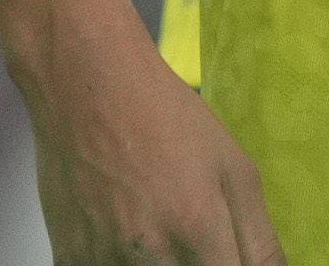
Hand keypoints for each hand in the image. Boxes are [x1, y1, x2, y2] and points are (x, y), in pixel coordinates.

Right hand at [21, 33, 285, 263]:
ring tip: (153, 226)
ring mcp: (100, 257)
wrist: (83, 81)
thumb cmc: (166, 116)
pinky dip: (119, 260)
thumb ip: (261, 243)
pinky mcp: (68, 253)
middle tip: (192, 235)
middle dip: (199, 262)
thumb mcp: (235, 171)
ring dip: (158, 262)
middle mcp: (148, 256)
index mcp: (197, 233)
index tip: (224, 251)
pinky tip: (121, 232)